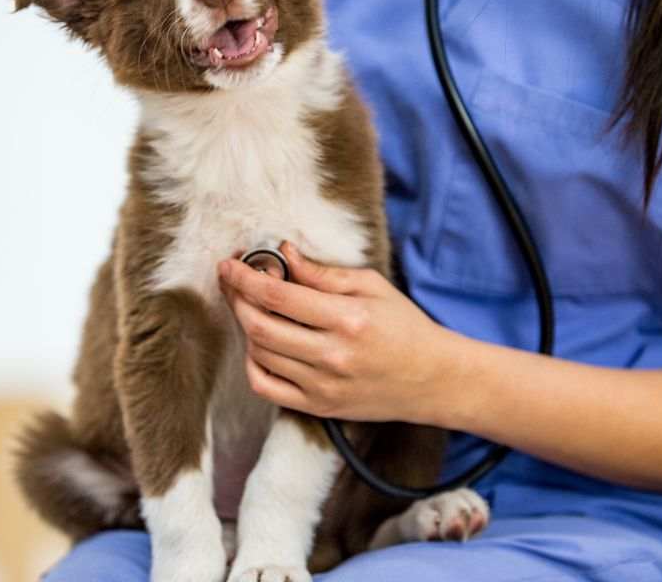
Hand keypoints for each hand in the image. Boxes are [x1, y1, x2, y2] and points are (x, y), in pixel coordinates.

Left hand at [217, 241, 456, 422]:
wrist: (433, 379)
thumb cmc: (404, 326)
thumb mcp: (372, 286)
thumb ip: (324, 273)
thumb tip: (284, 254)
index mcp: (347, 319)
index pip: (278, 296)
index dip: (244, 278)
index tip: (228, 264)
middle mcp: (332, 356)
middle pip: (260, 326)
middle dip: (236, 299)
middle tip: (232, 281)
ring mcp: (323, 386)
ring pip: (259, 354)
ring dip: (245, 327)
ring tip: (252, 307)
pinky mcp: (318, 407)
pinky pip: (266, 388)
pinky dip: (252, 363)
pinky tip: (259, 344)